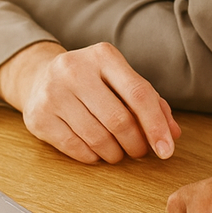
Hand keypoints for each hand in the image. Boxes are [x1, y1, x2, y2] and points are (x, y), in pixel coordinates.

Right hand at [0, 40, 181, 164]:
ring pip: (98, 139)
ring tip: (118, 151)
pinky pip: (76, 148)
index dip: (156, 125)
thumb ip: (150, 103)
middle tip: (139, 151)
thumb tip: (172, 134)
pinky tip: (96, 151)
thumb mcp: (120, 80)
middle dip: (136, 144)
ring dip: (116, 153)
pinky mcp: (39, 116)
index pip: (139, 94)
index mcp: (103, 55)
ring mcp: (53, 92)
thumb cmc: (91, 82)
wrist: (39, 77)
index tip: (167, 150)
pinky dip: (94, 157)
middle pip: (119, 120)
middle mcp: (75, 69)